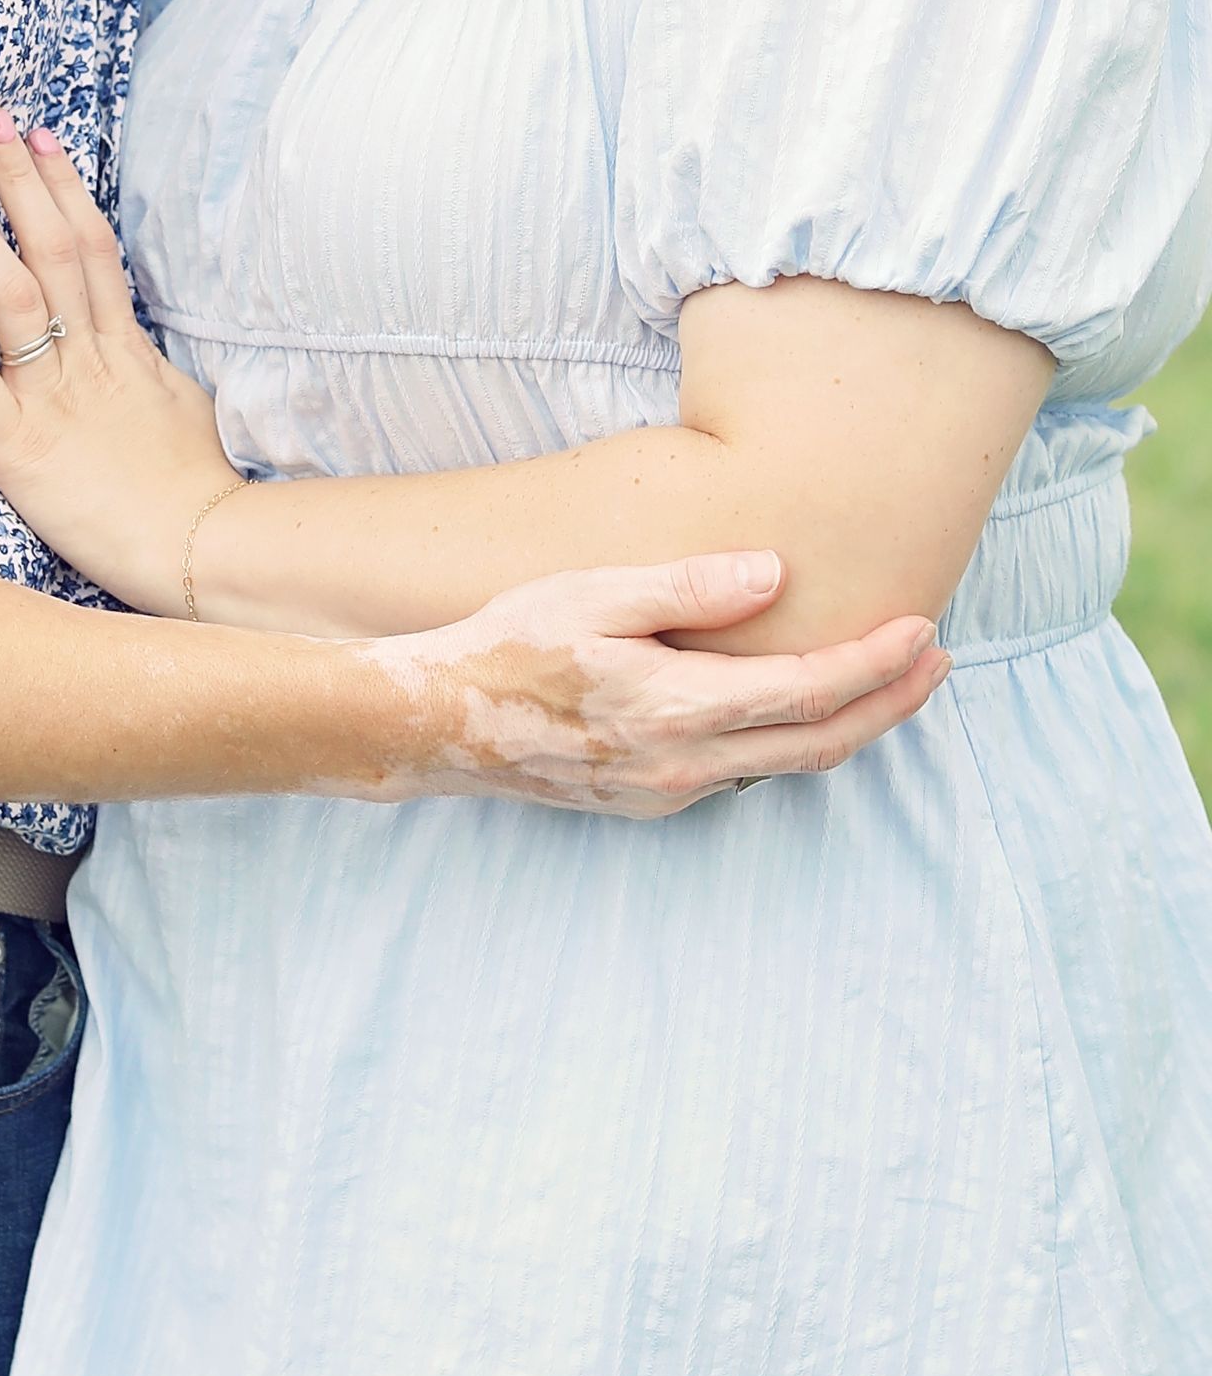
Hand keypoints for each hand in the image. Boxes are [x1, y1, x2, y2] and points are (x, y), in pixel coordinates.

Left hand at [0, 110, 237, 612]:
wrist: (201, 553)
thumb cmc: (197, 491)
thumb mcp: (184, 411)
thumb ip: (152, 372)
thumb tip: (137, 346)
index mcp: (128, 351)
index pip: (93, 249)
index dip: (65, 189)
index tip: (43, 138)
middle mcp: (90, 361)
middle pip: (53, 251)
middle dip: (21, 182)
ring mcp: (54, 400)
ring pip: (14, 297)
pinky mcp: (18, 448)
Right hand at [362, 556, 949, 815]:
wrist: (439, 724)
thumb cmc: (511, 642)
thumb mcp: (594, 594)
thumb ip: (688, 587)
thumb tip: (776, 574)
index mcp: (679, 708)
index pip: (809, 691)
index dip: (876, 665)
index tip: (924, 633)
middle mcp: (686, 765)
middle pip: (819, 742)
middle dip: (888, 703)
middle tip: (936, 661)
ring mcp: (668, 792)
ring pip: (785, 766)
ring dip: (845, 724)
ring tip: (885, 681)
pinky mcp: (650, 801)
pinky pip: (743, 774)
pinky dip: (790, 740)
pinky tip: (796, 708)